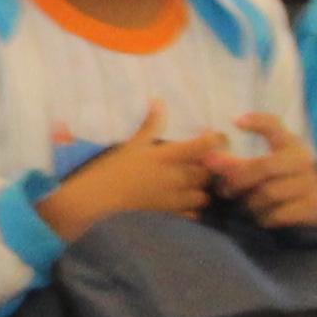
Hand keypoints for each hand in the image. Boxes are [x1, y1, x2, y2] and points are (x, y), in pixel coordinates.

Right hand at [40, 110, 210, 239]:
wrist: (100, 199)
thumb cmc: (114, 168)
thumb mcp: (132, 144)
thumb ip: (151, 125)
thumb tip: (159, 101)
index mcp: (168, 156)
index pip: (204, 146)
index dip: (217, 140)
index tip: (217, 137)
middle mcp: (177, 177)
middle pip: (208, 171)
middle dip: (209, 166)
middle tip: (203, 160)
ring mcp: (175, 198)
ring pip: (204, 194)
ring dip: (202, 188)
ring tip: (194, 182)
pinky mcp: (170, 215)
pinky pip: (192, 212)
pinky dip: (192, 207)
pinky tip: (183, 200)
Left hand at [206, 110, 316, 231]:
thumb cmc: (284, 184)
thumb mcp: (267, 168)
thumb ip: (237, 163)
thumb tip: (207, 158)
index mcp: (291, 145)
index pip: (275, 126)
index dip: (257, 122)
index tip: (237, 122)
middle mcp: (303, 161)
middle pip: (262, 167)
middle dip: (237, 179)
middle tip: (224, 190)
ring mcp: (311, 184)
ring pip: (268, 194)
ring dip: (250, 203)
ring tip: (246, 206)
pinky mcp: (314, 207)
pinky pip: (278, 214)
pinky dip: (265, 218)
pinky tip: (262, 218)